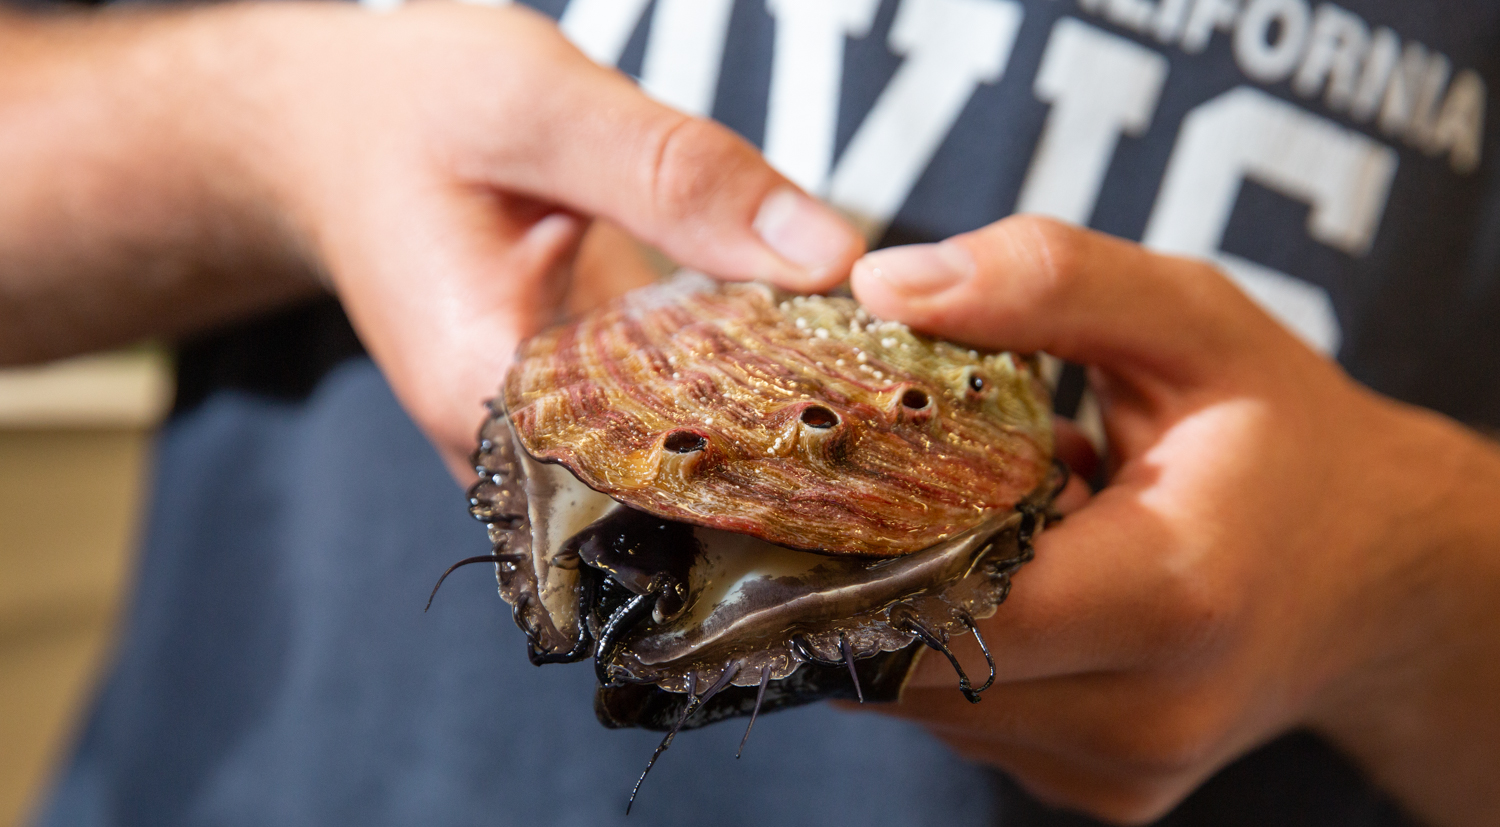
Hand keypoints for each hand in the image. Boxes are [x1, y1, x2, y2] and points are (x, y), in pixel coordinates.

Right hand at [0, 2, 863, 479]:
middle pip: (680, 497)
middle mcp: (510, 447)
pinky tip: (826, 375)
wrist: (331, 134)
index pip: (658, 478)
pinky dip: (746, 407)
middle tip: (929, 426)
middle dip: (805, 465)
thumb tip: (830, 255)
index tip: (895, 432)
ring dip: (785, 441)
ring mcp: (538, 442)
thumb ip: (678, 175)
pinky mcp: (566, 416)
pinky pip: (669, 435)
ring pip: (683, 478)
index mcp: (484, 386)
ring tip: (904, 409)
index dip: (786, 464)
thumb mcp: (540, 104)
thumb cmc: (411, 107)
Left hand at [847, 216, 1499, 825]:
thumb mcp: (1189, 322)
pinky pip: (971, 722)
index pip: (943, 598)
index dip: (852, 539)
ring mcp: (1122, 769)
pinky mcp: (1103, 791)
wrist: (1382, 573)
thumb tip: (884, 285)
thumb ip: (1046, 282)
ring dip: (913, 611)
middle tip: (866, 488)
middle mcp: (1145, 712)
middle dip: (866, 573)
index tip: (816, 476)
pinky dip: (960, 650)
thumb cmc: (1286, 437)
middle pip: (917, 661)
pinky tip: (1009, 584)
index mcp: (1172, 592)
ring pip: (929, 702)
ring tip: (965, 528)